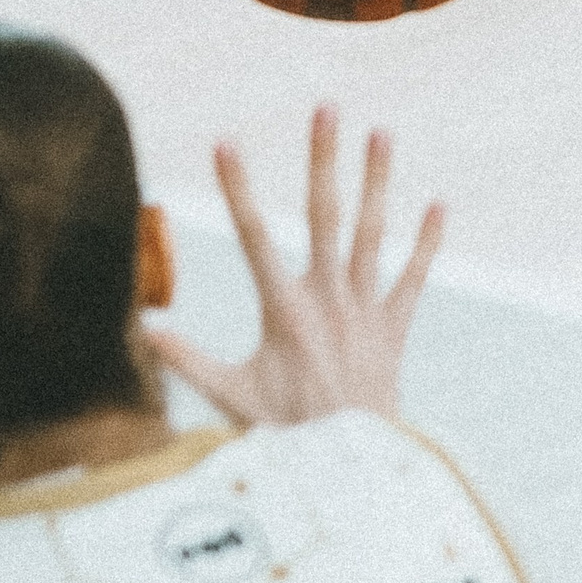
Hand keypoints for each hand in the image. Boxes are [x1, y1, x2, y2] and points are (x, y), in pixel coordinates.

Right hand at [148, 106, 442, 425]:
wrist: (355, 475)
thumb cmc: (285, 439)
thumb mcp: (230, 399)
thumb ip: (187, 360)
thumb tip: (142, 328)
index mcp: (283, 310)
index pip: (252, 235)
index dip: (236, 187)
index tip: (224, 139)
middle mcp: (328, 300)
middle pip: (324, 214)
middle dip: (322, 158)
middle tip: (326, 107)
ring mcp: (365, 311)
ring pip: (373, 234)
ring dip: (377, 181)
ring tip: (382, 132)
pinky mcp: (393, 329)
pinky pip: (414, 279)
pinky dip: (427, 243)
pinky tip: (440, 204)